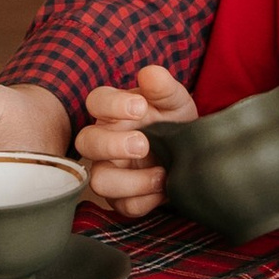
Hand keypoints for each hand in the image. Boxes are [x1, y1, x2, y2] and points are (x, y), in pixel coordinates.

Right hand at [74, 66, 195, 217]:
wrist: (192, 156)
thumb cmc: (174, 123)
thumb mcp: (175, 102)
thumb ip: (163, 87)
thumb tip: (149, 73)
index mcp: (112, 111)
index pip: (96, 101)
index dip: (112, 105)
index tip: (140, 107)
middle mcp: (104, 140)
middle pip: (85, 142)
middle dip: (112, 145)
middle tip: (143, 144)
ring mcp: (110, 170)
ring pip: (98, 180)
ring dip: (129, 180)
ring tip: (160, 173)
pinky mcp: (121, 198)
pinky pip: (121, 205)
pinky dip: (144, 200)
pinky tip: (164, 189)